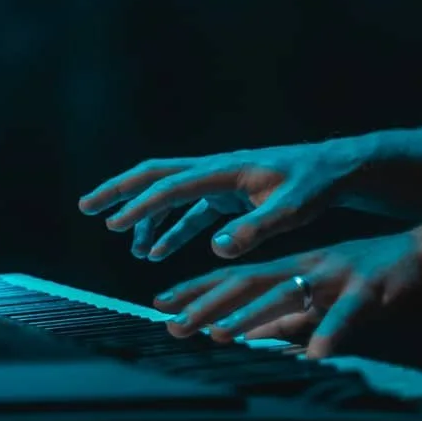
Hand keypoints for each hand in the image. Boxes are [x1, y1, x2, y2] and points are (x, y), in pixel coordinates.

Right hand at [77, 140, 365, 261]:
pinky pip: (188, 208)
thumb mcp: (292, 210)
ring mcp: (221, 179)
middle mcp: (217, 169)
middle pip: (158, 174)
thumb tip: (214, 247)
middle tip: (86, 207)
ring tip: (123, 243)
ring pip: (169, 191)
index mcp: (226, 170)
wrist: (335, 169)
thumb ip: (255, 228)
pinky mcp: (228, 192)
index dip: (141, 206)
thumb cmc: (315, 186)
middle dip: (120, 190)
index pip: (173, 185)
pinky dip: (169, 227)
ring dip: (143, 213)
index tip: (113, 225)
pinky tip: (155, 251)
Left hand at [152, 231, 421, 358]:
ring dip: (253, 317)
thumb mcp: (319, 298)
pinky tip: (314, 356)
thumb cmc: (370, 278)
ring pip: (287, 295)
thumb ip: (284, 319)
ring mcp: (335, 277)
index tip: (161, 302)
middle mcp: (308, 266)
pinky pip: (344, 317)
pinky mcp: (367, 291)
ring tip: (220, 336)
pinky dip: (328, 333)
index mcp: (295, 266)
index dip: (199, 288)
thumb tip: (243, 338)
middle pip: (250, 284)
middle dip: (209, 303)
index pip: (237, 277)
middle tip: (173, 324)